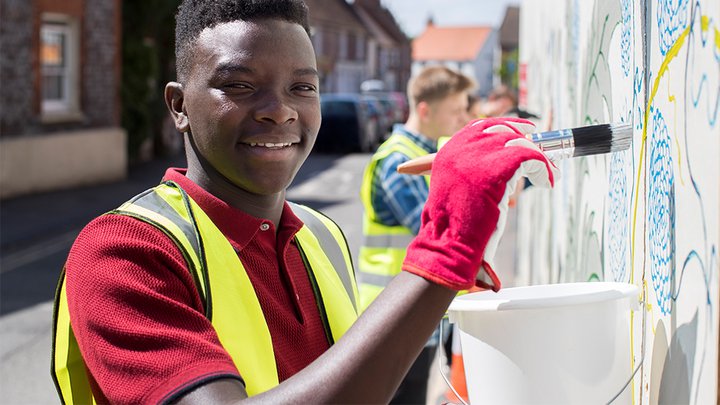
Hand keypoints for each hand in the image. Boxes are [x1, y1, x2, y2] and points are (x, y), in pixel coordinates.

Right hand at [400, 117, 557, 290]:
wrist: (449, 244)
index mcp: (449, 153)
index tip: (524, 132)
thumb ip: (472, 173)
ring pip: (519, 143)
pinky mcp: (497, 168)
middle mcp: (461, 149)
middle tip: (541, 155)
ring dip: (538, 158)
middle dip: (525, 139)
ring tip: (548, 174)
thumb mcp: (456, 191)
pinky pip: (531, 158)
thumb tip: (504, 164)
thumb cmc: (455, 228)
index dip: (505, 126)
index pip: (480, 127)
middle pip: (502, 130)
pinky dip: (543, 169)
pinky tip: (546, 182)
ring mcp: (478, 157)